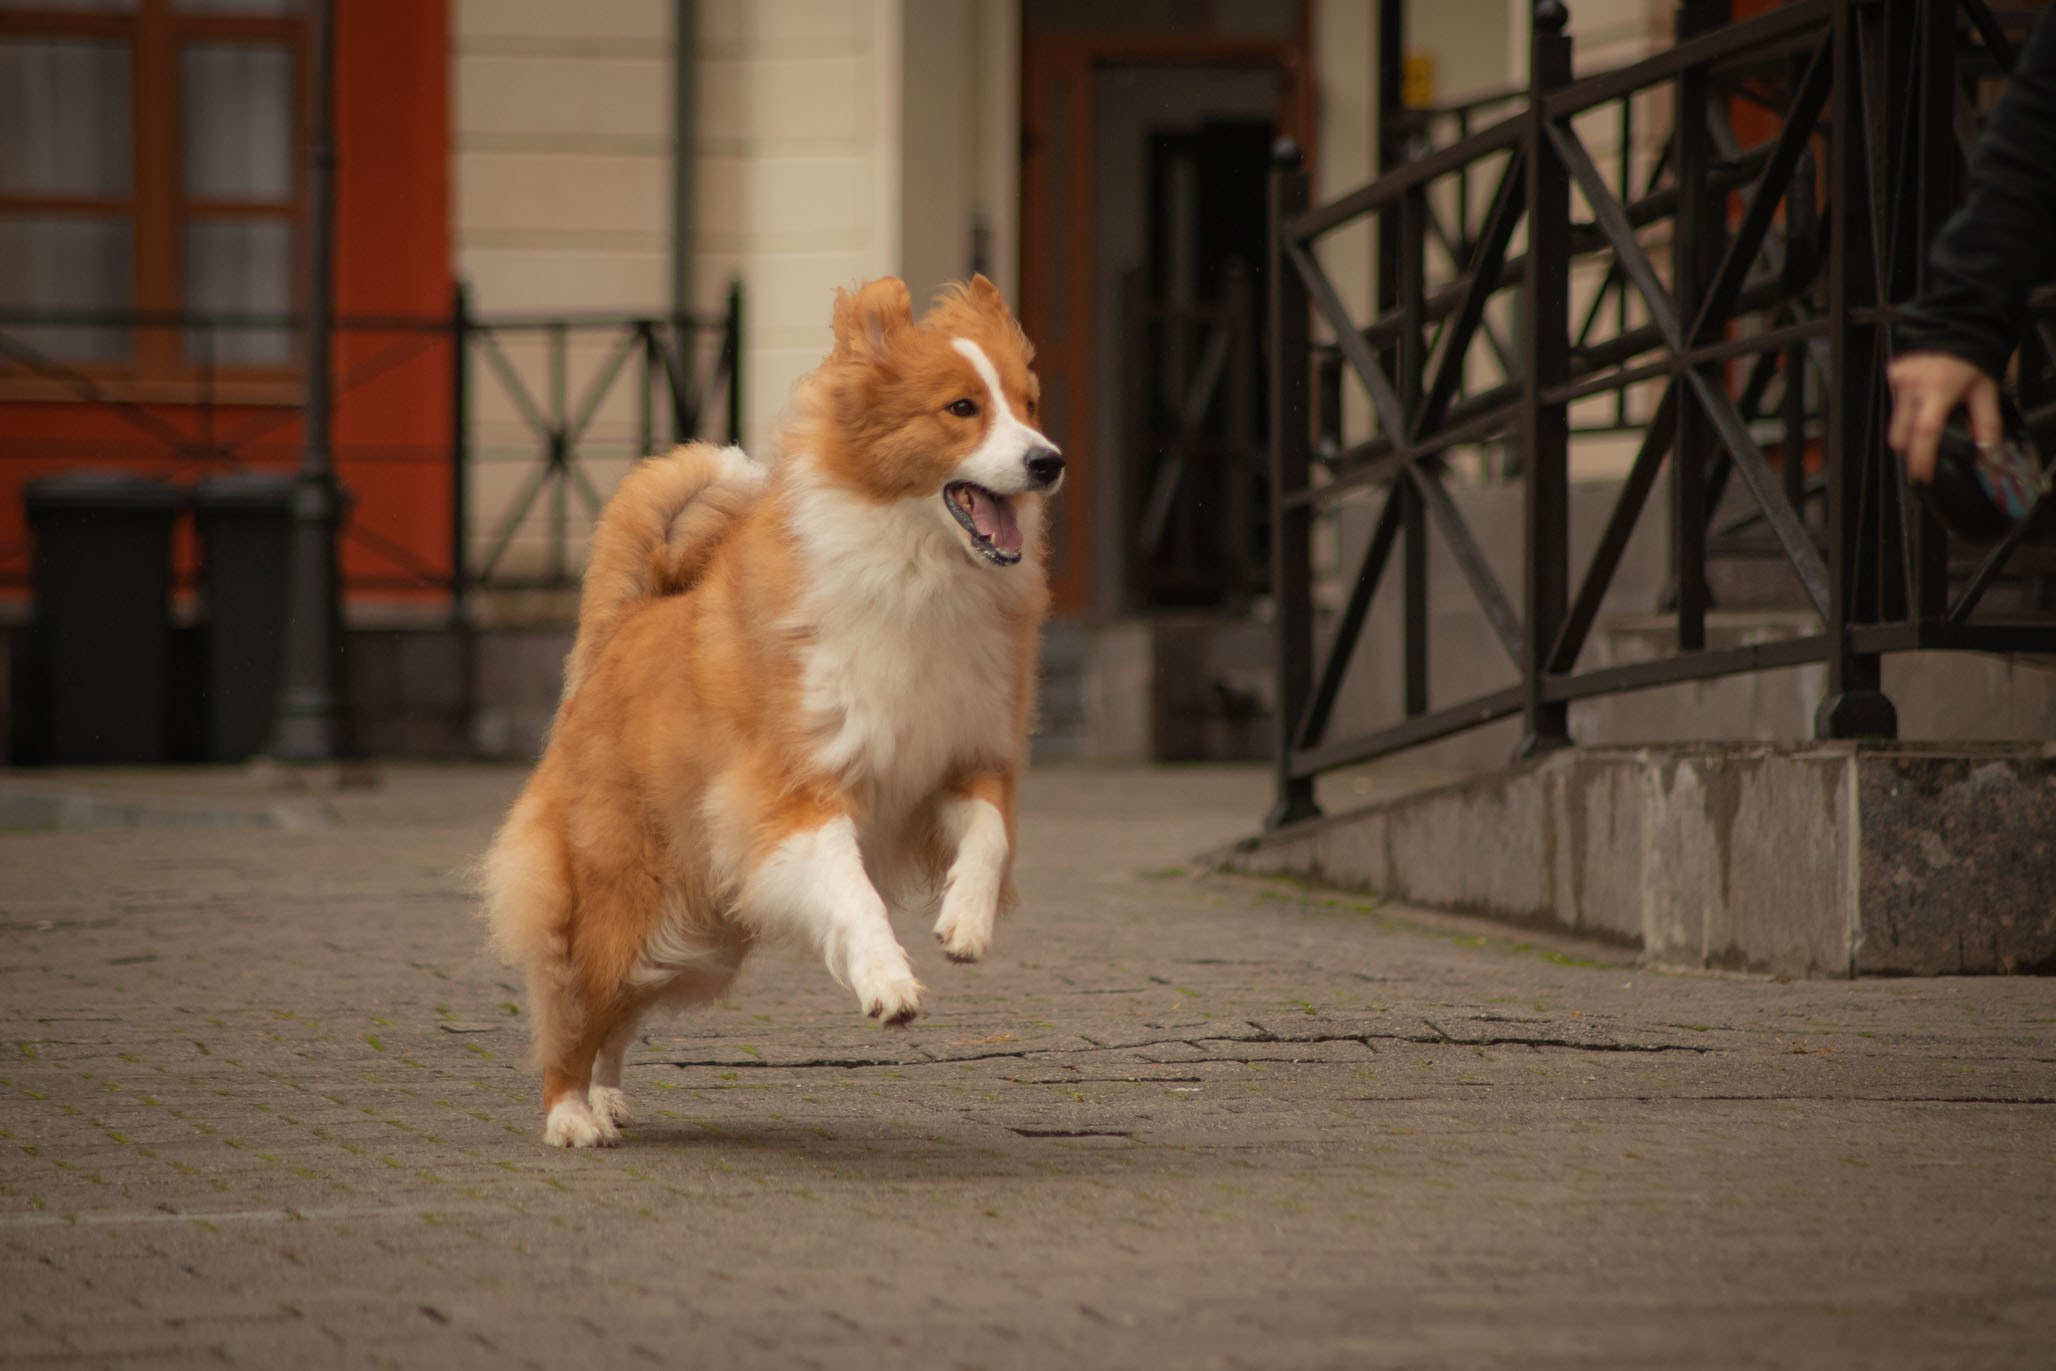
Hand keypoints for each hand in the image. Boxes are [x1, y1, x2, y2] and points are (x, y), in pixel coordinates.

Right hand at [1886, 351, 2001, 483]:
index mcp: (1938, 391)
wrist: (1957, 320)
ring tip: (1929, 418)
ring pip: (1895, 421)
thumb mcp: (1987, 388)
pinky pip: (1894, 402)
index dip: (1921, 458)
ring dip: (1909, 428)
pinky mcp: (1892, 373)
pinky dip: (1906, 407)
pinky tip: (1922, 398)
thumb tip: (1988, 448)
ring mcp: (1898, 379)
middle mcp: (1912, 386)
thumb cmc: (1972, 351)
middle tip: (1924, 454)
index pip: (1924, 433)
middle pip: (1900, 435)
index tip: (1922, 475)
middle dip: (1910, 450)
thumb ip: (1987, 421)